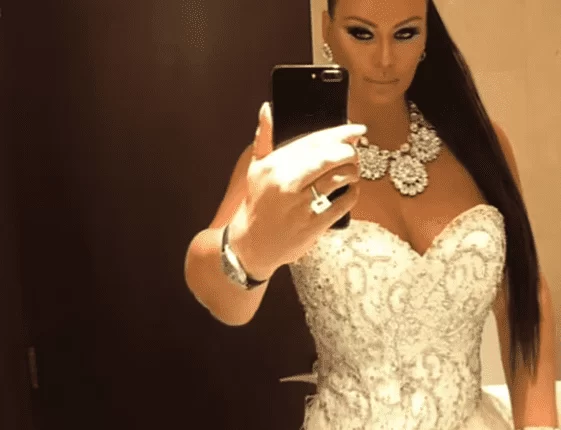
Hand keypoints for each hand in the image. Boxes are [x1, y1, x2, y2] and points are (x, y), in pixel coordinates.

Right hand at [228, 101, 366, 278]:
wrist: (251, 244)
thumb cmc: (257, 203)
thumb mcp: (256, 169)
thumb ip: (264, 138)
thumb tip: (267, 109)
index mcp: (274, 166)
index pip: (313, 141)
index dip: (339, 132)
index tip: (356, 128)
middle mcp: (287, 183)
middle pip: (330, 157)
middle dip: (349, 152)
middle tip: (354, 152)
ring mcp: (301, 205)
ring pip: (340, 178)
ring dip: (352, 171)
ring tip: (352, 171)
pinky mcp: (314, 224)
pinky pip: (343, 202)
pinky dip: (352, 193)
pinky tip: (350, 190)